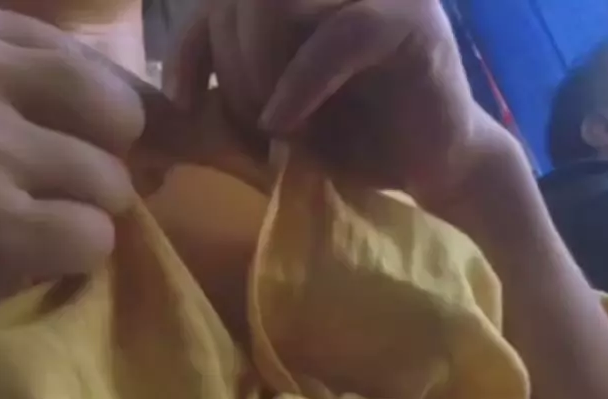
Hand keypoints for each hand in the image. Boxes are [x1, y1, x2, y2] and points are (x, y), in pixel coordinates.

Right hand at [0, 0, 173, 350]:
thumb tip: (174, 109)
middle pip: (117, 110)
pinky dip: (72, 260)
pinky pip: (95, 238)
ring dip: (81, 215)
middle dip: (101, 158)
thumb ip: (24, 66)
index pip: (81, 58)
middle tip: (46, 189)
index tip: (44, 147)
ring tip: (15, 222)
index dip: (84, 117)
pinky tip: (13, 257)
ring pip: (113, 181)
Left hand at [166, 0, 512, 203]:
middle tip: (253, 127)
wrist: (436, 172)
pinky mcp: (410, 19)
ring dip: (259, 72)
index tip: (183, 100)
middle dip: (232, 67)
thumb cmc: (357, 140)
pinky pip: (336, 37)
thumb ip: (237, 74)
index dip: (193, 44)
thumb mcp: (276, 104)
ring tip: (275, 128)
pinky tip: (286, 125)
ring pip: (276, 2)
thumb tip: (171, 84)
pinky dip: (299, 85)